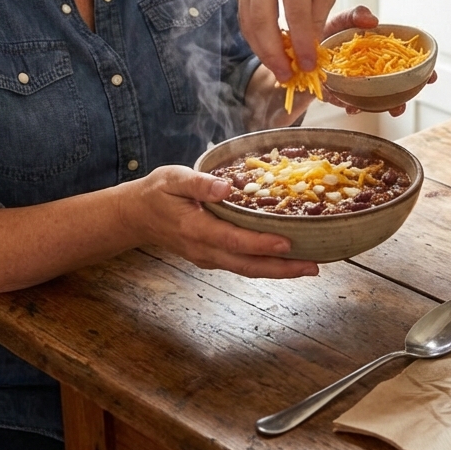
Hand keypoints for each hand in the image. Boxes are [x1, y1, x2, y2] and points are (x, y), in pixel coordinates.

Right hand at [123, 165, 318, 278]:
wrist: (137, 216)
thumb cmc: (157, 193)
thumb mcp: (173, 179)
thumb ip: (199, 183)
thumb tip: (226, 187)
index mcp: (195, 228)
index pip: (233, 240)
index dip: (261, 243)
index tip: (288, 242)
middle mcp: (204, 249)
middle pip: (247, 266)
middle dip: (282, 269)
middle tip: (313, 267)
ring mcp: (208, 257)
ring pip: (247, 269)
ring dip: (278, 271)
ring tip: (309, 266)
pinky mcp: (213, 257)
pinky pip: (242, 265)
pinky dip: (266, 264)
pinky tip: (285, 258)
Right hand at [237, 0, 339, 80]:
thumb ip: (317, 15)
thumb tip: (307, 50)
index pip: (295, 12)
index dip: (301, 43)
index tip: (308, 65)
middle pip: (263, 20)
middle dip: (274, 53)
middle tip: (287, 75)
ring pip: (248, 22)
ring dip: (262, 50)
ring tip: (279, 69)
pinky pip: (244, 16)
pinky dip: (255, 38)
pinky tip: (270, 52)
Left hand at [315, 5, 436, 117]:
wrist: (298, 51)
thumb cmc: (324, 33)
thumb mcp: (341, 21)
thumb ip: (356, 15)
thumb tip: (374, 21)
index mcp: (378, 53)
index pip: (407, 62)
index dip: (422, 70)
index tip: (433, 77)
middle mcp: (372, 71)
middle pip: (395, 85)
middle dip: (404, 97)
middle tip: (404, 104)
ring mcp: (357, 85)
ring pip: (376, 98)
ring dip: (381, 107)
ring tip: (384, 110)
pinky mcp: (339, 94)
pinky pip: (349, 102)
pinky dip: (351, 105)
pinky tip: (351, 107)